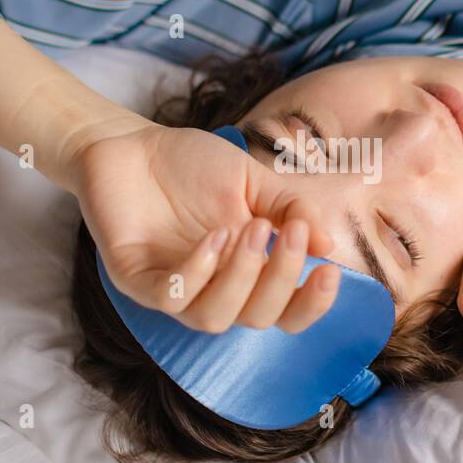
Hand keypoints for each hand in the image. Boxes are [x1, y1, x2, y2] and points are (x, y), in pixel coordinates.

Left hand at [71, 123, 342, 333]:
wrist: (133, 143)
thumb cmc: (192, 166)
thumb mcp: (252, 180)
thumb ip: (290, 208)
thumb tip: (327, 243)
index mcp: (247, 272)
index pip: (285, 311)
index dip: (311, 304)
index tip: (329, 270)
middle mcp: (213, 289)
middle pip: (257, 319)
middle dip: (280, 279)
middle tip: (286, 231)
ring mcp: (175, 289)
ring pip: (215, 319)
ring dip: (240, 278)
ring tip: (248, 230)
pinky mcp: (136, 279)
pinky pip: (171, 298)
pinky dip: (197, 272)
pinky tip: (213, 239)